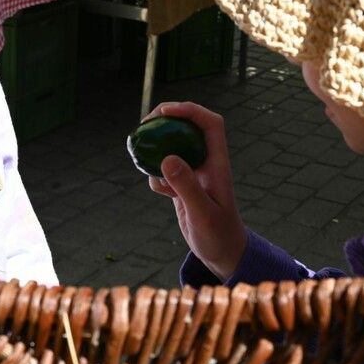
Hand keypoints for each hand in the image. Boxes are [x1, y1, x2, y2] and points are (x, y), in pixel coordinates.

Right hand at [145, 101, 247, 280]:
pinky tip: (160, 191)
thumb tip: (167, 158)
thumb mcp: (202, 213)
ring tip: (141, 152)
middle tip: (144, 124)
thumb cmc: (218, 235)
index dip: (189, 110)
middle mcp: (207, 164)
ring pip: (174, 147)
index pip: (210, 124)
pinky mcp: (184, 186)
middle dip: (167, 120)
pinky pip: (167, 170)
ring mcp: (195, 174)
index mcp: (218, 163)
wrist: (222, 253)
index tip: (165, 111)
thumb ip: (186, 186)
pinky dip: (157, 175)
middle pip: (189, 128)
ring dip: (157, 146)